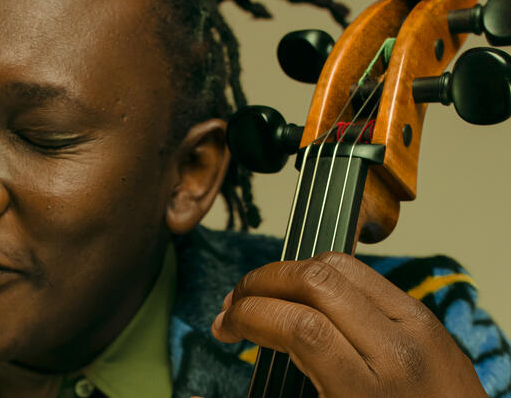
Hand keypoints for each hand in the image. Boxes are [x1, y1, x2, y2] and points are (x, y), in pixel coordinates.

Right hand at [210, 252, 486, 396]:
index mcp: (369, 393)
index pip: (301, 326)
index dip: (251, 315)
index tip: (226, 325)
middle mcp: (398, 350)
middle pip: (317, 282)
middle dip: (262, 281)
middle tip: (236, 304)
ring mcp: (416, 326)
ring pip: (340, 265)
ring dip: (290, 271)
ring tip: (266, 294)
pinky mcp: (425, 316)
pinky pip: (365, 275)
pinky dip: (324, 275)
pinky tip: (306, 296)